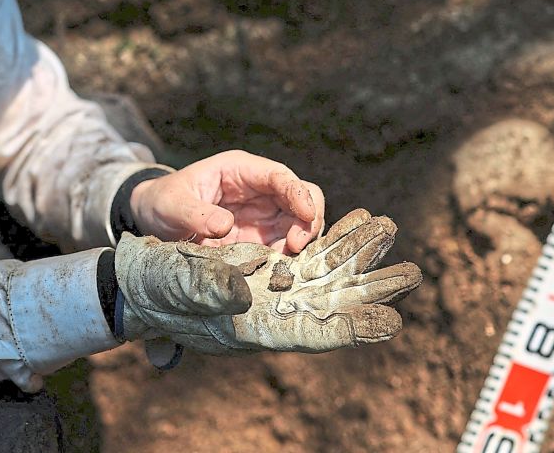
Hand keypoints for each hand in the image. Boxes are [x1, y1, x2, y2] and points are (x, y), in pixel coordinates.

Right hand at [113, 209, 421, 354]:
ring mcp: (275, 288)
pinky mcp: (272, 264)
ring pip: (329, 271)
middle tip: (413, 274)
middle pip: (334, 303)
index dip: (350, 330)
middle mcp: (273, 311)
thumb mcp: (173, 284)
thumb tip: (240, 292)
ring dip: (362, 252)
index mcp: (251, 328)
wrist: (140, 277)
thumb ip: (207, 288)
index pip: (309, 334)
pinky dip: (337, 236)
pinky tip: (361, 219)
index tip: (389, 324)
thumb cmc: (153, 287)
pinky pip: (314, 251)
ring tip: (391, 229)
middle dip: (373, 289)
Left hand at [130, 150, 323, 252]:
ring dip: (300, 242)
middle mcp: (258, 190)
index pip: (279, 176)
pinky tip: (278, 270)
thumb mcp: (172, 204)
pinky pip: (283, 246)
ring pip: (298, 224)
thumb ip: (196, 213)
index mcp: (240, 170)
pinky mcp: (258, 240)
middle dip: (307, 220)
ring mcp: (261, 216)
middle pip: (301, 197)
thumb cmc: (163, 200)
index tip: (306, 214)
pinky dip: (287, 258)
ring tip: (285, 264)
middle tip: (296, 247)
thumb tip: (224, 226)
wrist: (153, 218)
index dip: (298, 193)